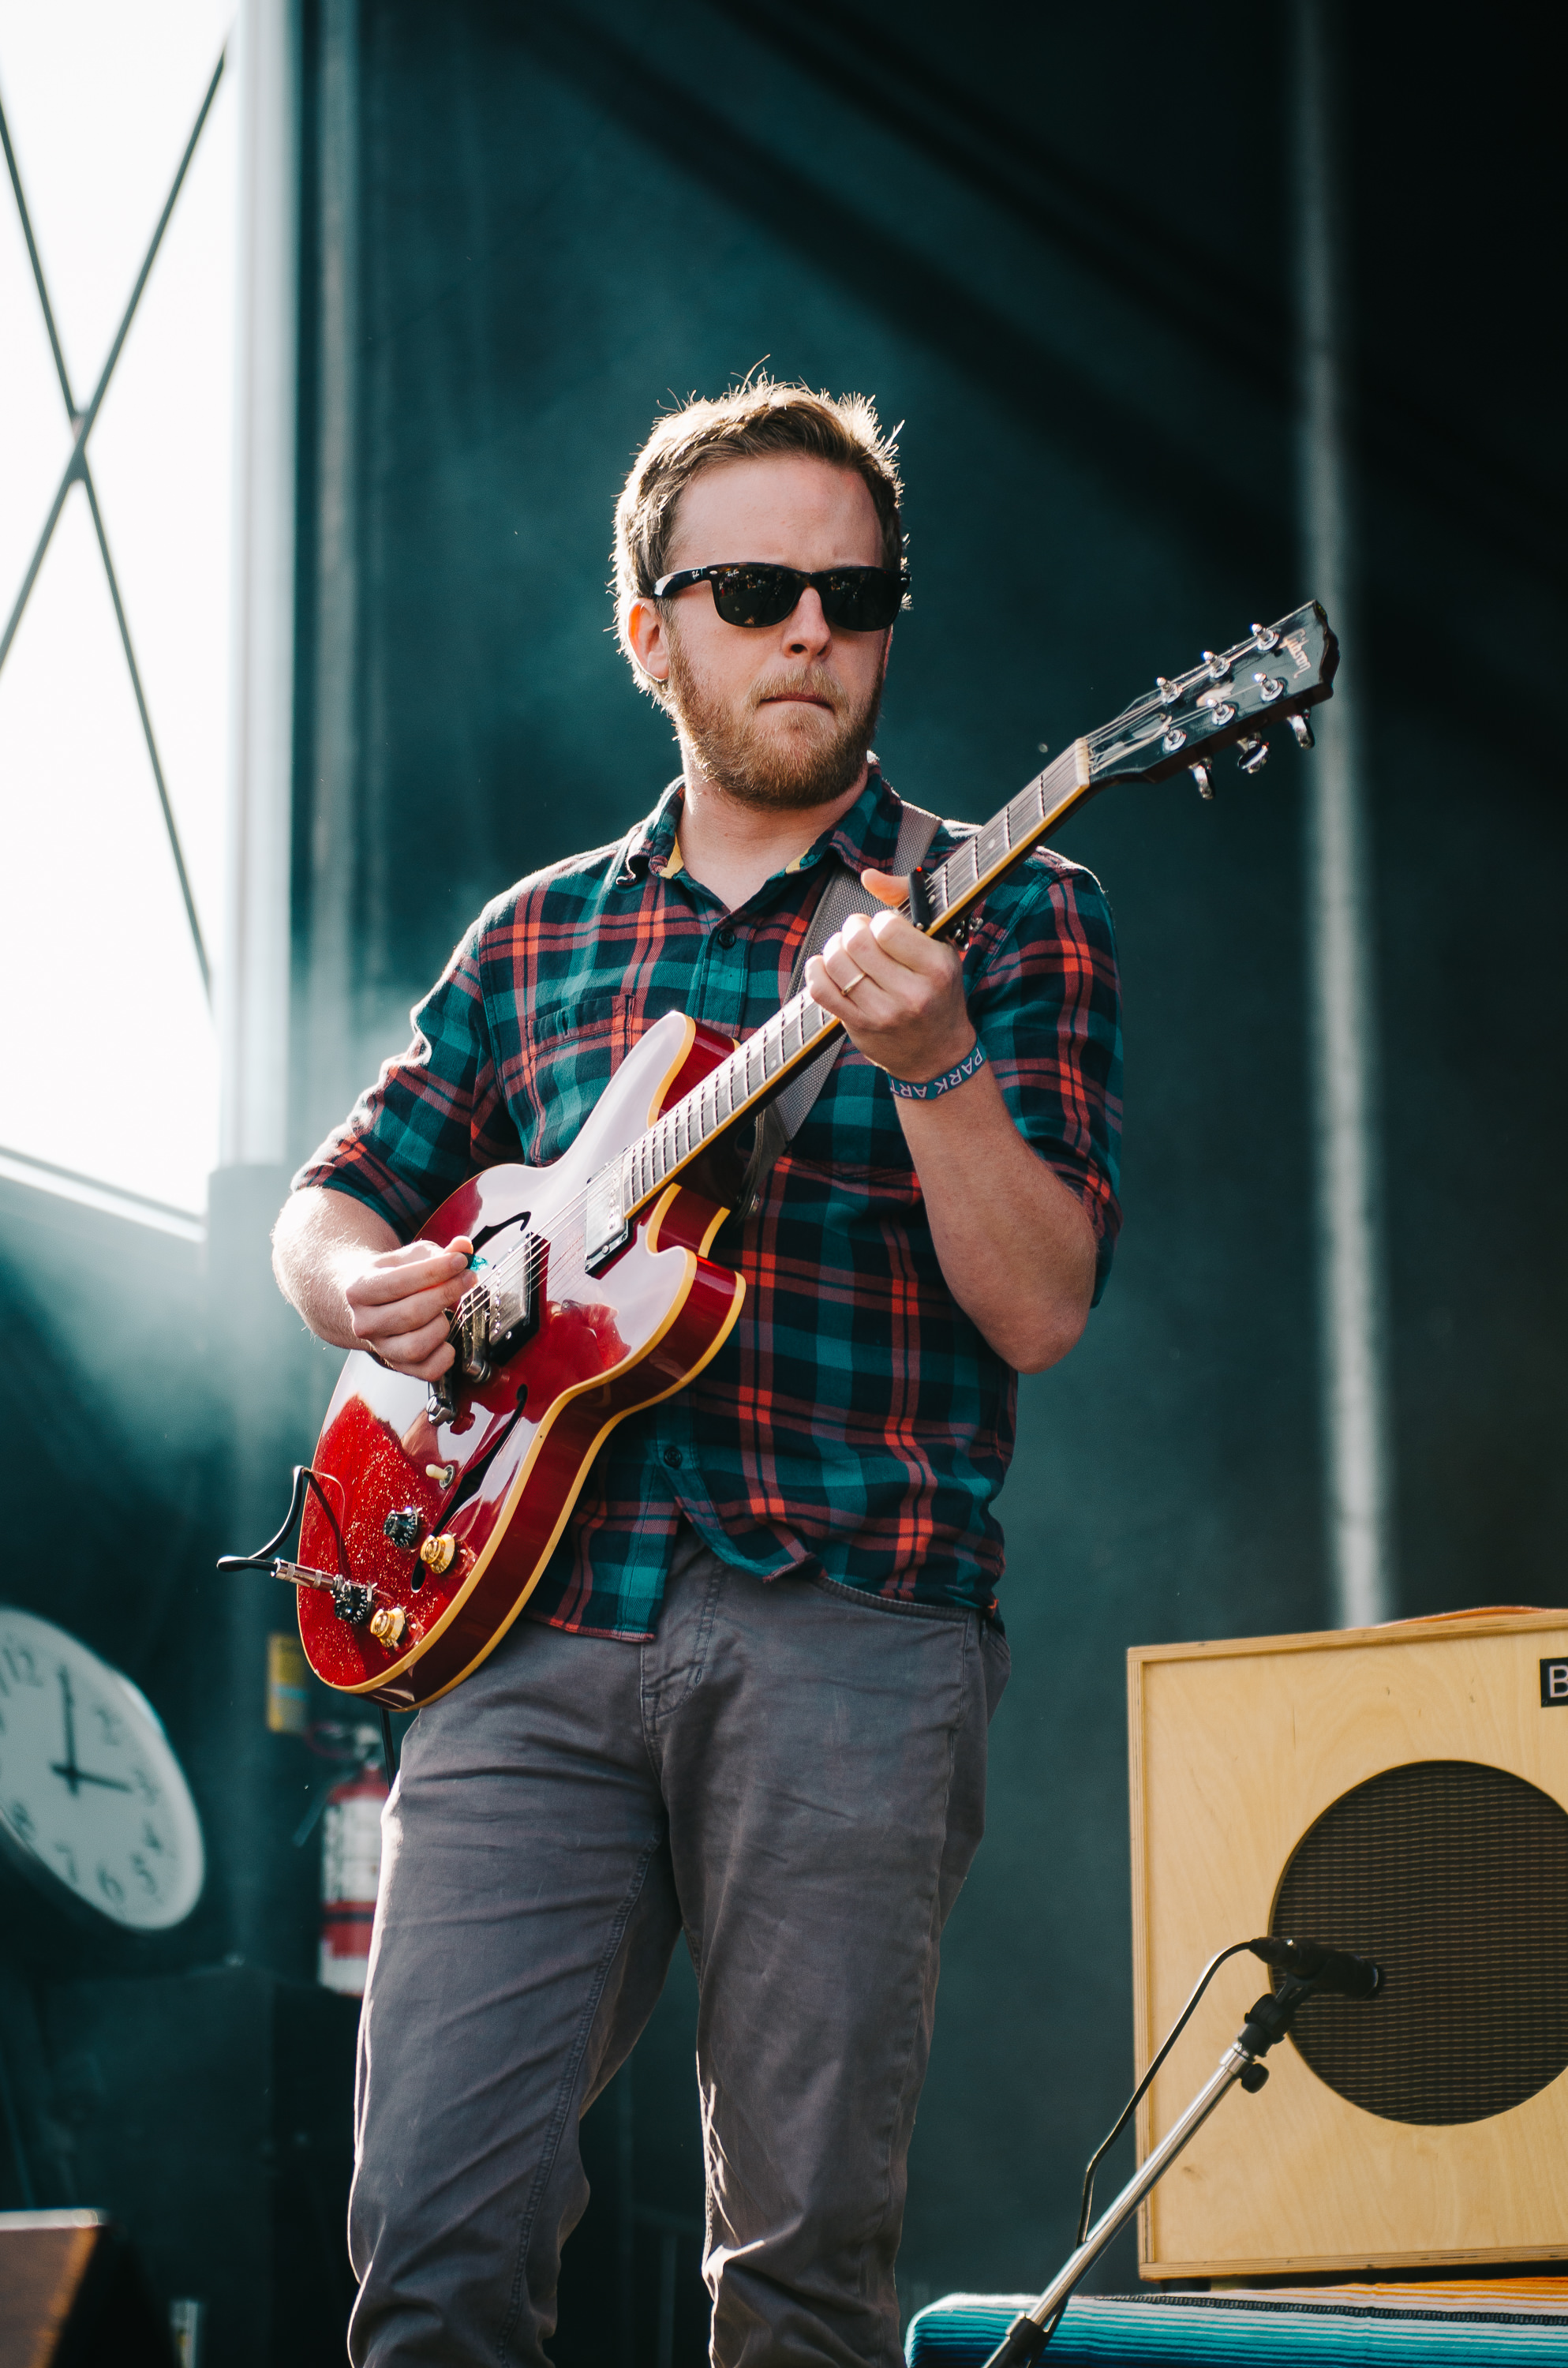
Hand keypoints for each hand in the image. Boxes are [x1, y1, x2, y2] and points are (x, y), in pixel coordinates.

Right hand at [343, 1236, 474, 1380]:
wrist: (369, 1304)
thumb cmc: (392, 1277)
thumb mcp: (408, 1258)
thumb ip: (437, 1252)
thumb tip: (463, 1248)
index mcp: (360, 1290)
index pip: (400, 1282)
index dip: (435, 1271)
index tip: (460, 1261)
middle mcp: (365, 1323)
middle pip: (412, 1313)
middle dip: (446, 1293)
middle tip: (467, 1279)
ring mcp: (380, 1347)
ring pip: (418, 1345)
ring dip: (442, 1325)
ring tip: (446, 1311)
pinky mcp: (398, 1365)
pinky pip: (428, 1370)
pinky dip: (445, 1356)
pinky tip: (447, 1339)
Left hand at [805, 868, 975, 1086]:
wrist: (938, 1053)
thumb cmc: (938, 992)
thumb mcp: (939, 945)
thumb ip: (906, 901)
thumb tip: (868, 876)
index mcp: (936, 968)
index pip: (888, 927)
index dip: (880, 920)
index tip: (886, 928)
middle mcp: (911, 994)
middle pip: (857, 942)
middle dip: (852, 928)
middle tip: (859, 933)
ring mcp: (882, 1014)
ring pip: (836, 963)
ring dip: (834, 948)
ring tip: (845, 951)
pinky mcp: (858, 1027)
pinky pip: (820, 989)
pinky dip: (816, 970)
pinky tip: (826, 966)